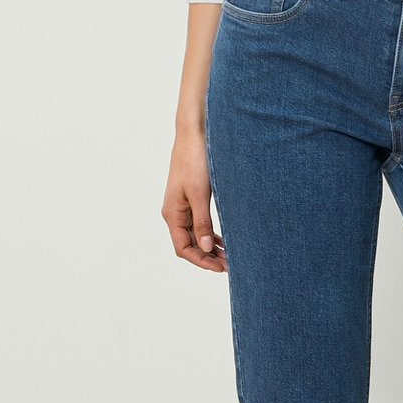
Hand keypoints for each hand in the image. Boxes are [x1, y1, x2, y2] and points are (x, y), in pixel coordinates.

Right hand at [163, 128, 224, 270]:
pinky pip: (199, 224)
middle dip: (208, 257)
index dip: (201, 261)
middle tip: (230, 265)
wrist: (194, 134)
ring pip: (195, 235)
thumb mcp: (200, 194)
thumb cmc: (195, 160)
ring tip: (229, 256)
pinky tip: (223, 239)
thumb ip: (202, 222)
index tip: (221, 267)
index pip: (183, 248)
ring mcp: (182, 206)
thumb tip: (206, 248)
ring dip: (210, 247)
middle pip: (189, 245)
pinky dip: (210, 234)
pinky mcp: (191, 198)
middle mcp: (174, 212)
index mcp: (172, 214)